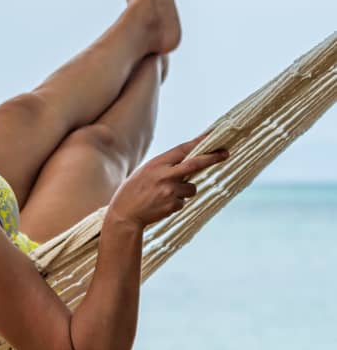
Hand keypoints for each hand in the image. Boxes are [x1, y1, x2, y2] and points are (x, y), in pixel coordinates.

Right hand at [108, 137, 228, 228]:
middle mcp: (165, 175)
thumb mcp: (146, 171)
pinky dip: (176, 202)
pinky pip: (183, 201)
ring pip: (191, 188)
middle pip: (195, 164)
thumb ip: (166, 167)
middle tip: (225, 153)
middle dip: (212, 158)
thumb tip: (189, 164)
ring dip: (184, 190)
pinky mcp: (173, 205)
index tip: (212, 136)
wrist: (125, 213)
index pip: (182, 149)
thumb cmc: (134, 190)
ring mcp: (170, 191)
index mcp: (157, 163)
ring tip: (164, 195)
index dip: (198, 142)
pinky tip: (161, 204)